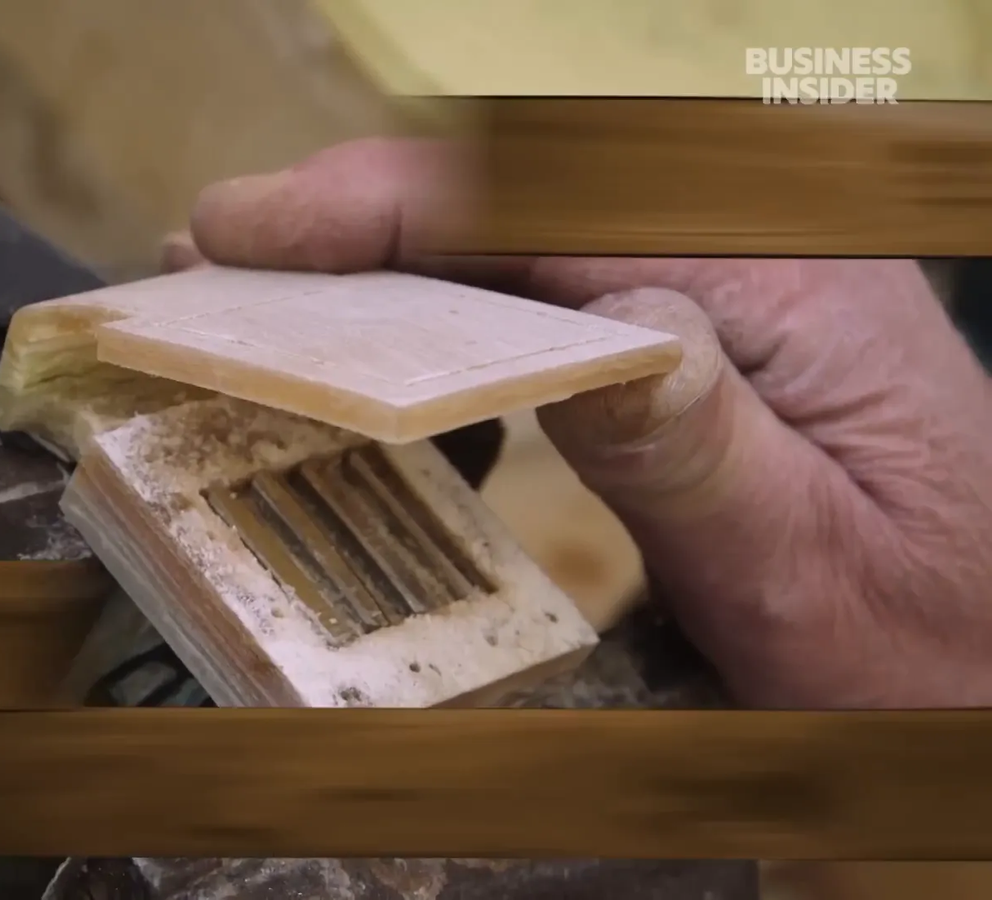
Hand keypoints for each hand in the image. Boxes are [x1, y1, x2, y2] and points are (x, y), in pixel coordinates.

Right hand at [170, 138, 991, 708]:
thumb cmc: (926, 643)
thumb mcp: (811, 567)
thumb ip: (697, 446)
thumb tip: (575, 332)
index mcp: (791, 280)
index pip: (544, 199)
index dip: (377, 201)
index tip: (247, 229)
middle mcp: (753, 253)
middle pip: (514, 188)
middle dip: (350, 217)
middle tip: (212, 259)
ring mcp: (724, 287)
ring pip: (516, 228)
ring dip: (381, 256)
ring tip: (266, 298)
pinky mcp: (696, 331)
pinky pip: (543, 284)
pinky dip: (437, 302)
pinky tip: (381, 350)